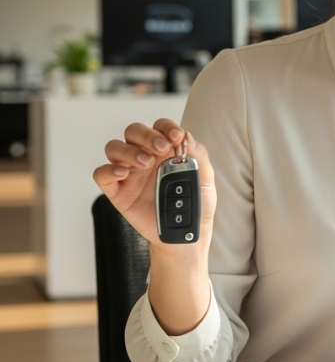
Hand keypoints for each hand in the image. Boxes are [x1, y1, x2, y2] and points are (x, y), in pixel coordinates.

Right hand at [93, 119, 215, 248]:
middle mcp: (145, 157)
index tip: (176, 137)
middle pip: (134, 132)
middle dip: (147, 135)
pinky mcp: (117, 191)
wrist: (184, 234)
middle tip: (161, 148)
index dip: (166, 127)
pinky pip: (102, 174)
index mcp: (166, 151)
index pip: (160, 128)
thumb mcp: (205, 180)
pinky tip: (123, 173)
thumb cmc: (194, 205)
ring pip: (115, 147)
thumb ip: (199, 157)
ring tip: (145, 162)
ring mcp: (129, 173)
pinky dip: (108, 170)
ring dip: (128, 150)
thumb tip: (188, 136)